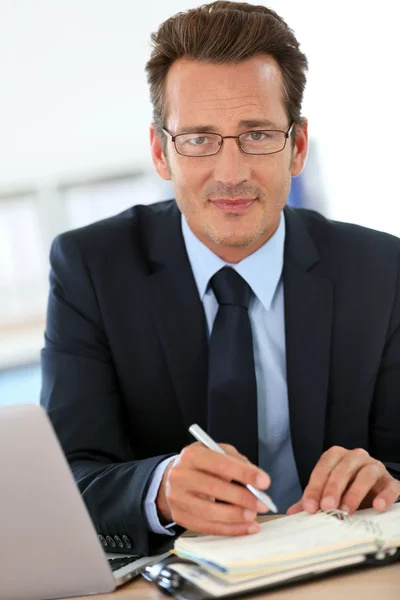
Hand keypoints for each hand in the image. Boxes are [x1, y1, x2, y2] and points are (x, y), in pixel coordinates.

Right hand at [156, 442, 270, 535]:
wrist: (174, 477)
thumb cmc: (202, 464)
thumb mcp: (217, 452)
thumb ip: (236, 461)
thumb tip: (257, 482)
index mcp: (191, 455)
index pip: (220, 463)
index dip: (244, 473)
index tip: (264, 482)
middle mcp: (180, 476)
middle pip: (214, 488)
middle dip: (242, 497)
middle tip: (263, 503)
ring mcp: (177, 498)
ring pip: (209, 512)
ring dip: (236, 516)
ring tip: (253, 516)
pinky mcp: (179, 517)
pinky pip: (207, 527)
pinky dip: (229, 530)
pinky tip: (246, 527)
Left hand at [287, 446, 399, 515]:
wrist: (374, 490)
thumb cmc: (346, 490)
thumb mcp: (328, 493)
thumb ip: (312, 500)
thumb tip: (292, 513)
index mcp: (336, 456)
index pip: (323, 467)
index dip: (315, 487)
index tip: (309, 507)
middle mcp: (355, 457)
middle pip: (342, 469)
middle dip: (332, 489)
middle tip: (327, 508)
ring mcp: (375, 467)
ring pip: (365, 474)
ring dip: (355, 493)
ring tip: (347, 511)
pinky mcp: (390, 481)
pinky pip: (390, 485)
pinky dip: (385, 495)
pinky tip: (378, 507)